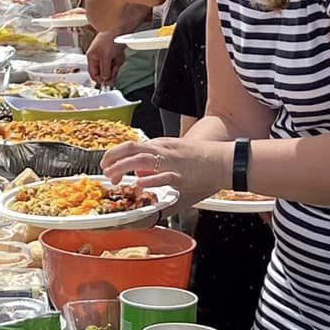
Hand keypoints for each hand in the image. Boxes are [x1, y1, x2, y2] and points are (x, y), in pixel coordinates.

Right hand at [86, 31, 124, 87]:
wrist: (121, 29)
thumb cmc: (109, 38)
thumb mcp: (106, 57)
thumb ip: (104, 70)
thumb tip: (104, 79)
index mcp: (92, 57)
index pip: (93, 74)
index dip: (100, 79)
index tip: (107, 82)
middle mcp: (98, 57)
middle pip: (103, 72)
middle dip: (110, 70)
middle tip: (114, 69)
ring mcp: (106, 55)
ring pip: (111, 67)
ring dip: (115, 64)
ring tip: (117, 57)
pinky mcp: (113, 53)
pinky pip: (117, 62)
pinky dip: (119, 59)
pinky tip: (119, 55)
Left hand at [101, 134, 223, 201]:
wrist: (226, 161)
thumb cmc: (204, 160)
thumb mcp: (176, 157)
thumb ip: (157, 166)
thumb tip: (140, 177)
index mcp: (162, 146)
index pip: (132, 145)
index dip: (115, 153)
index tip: (106, 162)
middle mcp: (164, 151)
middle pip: (131, 148)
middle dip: (113, 158)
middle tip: (104, 170)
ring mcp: (172, 163)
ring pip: (141, 160)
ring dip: (122, 168)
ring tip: (112, 177)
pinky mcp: (181, 176)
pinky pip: (162, 176)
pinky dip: (148, 180)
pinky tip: (137, 184)